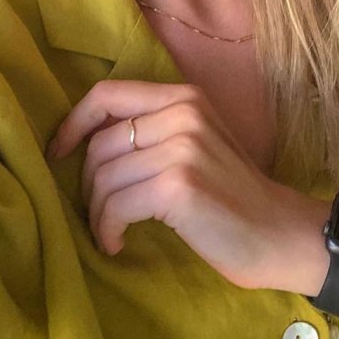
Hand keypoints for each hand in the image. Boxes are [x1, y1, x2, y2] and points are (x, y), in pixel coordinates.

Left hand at [45, 80, 330, 291]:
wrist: (279, 233)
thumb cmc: (233, 196)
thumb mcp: (197, 144)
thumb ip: (154, 129)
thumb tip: (86, 140)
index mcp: (185, 97)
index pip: (107, 93)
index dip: (73, 122)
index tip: (59, 153)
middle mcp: (184, 113)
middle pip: (100, 143)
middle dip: (89, 184)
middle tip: (102, 212)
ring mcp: (183, 147)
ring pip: (103, 176)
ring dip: (98, 213)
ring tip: (112, 231)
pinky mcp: (179, 186)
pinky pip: (115, 205)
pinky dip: (107, 229)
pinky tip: (117, 244)